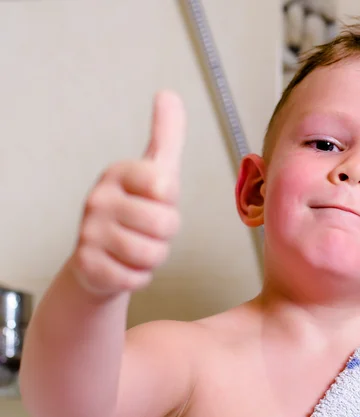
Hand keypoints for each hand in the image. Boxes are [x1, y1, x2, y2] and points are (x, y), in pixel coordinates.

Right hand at [70, 91, 185, 295]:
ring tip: (138, 246)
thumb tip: (169, 94)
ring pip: (152, 253)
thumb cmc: (136, 210)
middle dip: (166, 233)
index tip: (156, 199)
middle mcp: (99, 199)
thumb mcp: (157, 171)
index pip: (165, 185)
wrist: (102, 257)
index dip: (170, 200)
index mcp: (119, 173)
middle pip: (165, 224)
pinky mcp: (87, 265)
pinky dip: (139, 276)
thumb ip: (167, 134)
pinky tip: (125, 265)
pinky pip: (135, 277)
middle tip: (149, 229)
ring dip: (154, 256)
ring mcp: (89, 232)